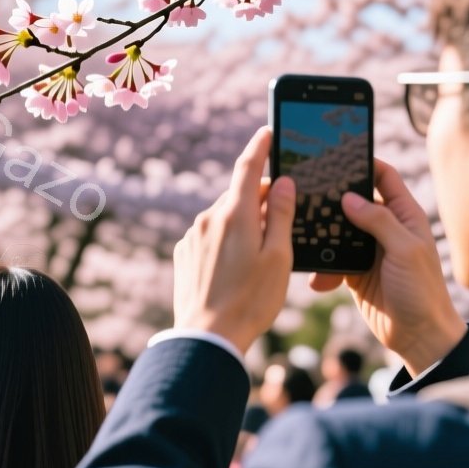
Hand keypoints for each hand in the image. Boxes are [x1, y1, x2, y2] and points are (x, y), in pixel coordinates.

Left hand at [172, 128, 297, 354]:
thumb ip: (282, 216)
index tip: (267, 132)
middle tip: (284, 220)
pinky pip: (211, 236)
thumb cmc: (251, 299)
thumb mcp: (279, 257)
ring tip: (261, 258)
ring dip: (244, 224)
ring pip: (226, 217)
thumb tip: (283, 184)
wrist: (207, 335)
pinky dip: (227, 240)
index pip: (248, 167)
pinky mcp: (184, 253)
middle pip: (240, 195)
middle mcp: (209, 218)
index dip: (259, 147)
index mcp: (236, 214)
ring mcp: (193, 236)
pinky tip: (237, 269)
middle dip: (262, 200)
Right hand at [308, 158, 465, 372]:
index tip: (340, 154)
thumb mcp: (405, 251)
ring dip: (323, 235)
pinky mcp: (354, 272)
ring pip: (339, 230)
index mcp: (404, 216)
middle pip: (355, 201)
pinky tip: (317, 280)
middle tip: (308, 191)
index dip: (366, 162)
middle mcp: (385, 229)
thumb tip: (349, 198)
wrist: (419, 337)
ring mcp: (369, 250)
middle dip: (334, 197)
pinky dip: (323, 269)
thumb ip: (379, 221)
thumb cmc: (422, 292)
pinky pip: (332, 261)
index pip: (385, 177)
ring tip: (304, 235)